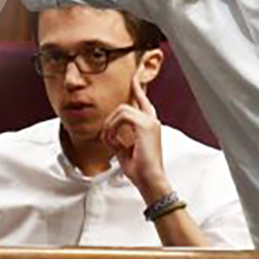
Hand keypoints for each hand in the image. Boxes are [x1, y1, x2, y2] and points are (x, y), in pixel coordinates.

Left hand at [100, 79, 168, 198]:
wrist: (149, 180)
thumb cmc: (139, 170)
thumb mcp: (124, 151)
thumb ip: (117, 138)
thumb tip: (106, 133)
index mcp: (149, 126)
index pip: (143, 102)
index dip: (138, 89)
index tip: (134, 78)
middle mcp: (152, 121)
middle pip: (126, 106)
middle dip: (111, 120)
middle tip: (106, 138)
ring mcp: (150, 122)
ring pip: (122, 110)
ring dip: (110, 126)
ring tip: (110, 142)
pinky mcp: (145, 125)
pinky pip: (122, 116)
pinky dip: (113, 128)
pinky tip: (114, 141)